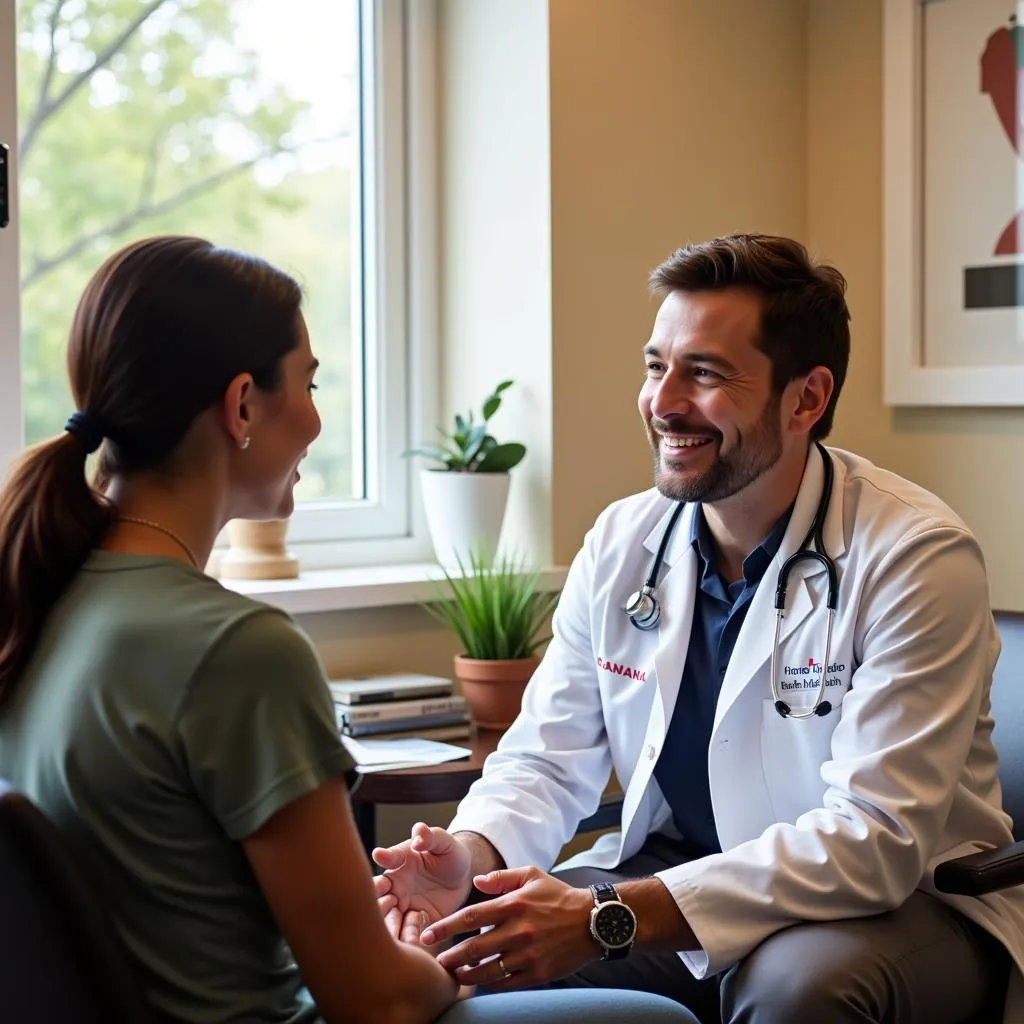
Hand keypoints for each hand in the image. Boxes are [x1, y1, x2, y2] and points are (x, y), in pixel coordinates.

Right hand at [373, 822, 472, 942]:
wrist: (464, 874)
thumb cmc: (449, 852)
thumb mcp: (443, 841)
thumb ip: (430, 836)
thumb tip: (419, 831)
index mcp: (399, 863)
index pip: (386, 862)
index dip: (382, 864)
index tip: (381, 862)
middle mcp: (396, 886)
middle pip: (379, 897)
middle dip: (378, 904)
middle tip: (388, 904)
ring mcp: (405, 906)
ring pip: (391, 919)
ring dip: (392, 927)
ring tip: (401, 933)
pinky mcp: (418, 922)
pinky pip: (409, 933)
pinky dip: (409, 938)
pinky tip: (415, 940)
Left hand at [422, 866, 597, 989]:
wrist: (593, 921)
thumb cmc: (559, 897)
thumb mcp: (531, 875)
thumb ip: (502, 878)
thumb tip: (477, 881)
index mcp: (514, 905)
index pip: (470, 916)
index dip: (445, 927)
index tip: (428, 934)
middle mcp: (518, 931)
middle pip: (473, 948)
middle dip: (450, 956)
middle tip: (435, 961)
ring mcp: (528, 955)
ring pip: (487, 970)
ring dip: (466, 974)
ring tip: (454, 975)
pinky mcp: (538, 974)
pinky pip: (507, 983)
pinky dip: (490, 984)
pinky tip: (481, 982)